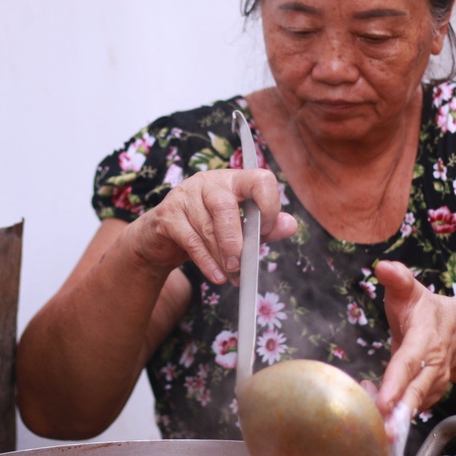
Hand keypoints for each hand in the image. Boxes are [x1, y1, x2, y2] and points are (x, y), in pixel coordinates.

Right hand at [131, 169, 297, 284]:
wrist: (164, 238)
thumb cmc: (209, 230)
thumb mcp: (241, 229)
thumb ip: (265, 228)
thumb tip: (291, 225)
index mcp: (234, 180)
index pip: (259, 179)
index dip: (268, 205)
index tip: (267, 230)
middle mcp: (209, 182)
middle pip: (225, 206)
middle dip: (235, 240)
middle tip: (241, 265)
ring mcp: (185, 195)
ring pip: (207, 227)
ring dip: (221, 257)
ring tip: (232, 276)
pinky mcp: (167, 214)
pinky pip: (190, 240)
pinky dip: (206, 262)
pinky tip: (217, 275)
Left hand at [374, 260, 453, 418]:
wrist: (453, 331)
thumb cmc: (423, 310)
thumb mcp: (410, 290)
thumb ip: (398, 279)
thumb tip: (383, 267)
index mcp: (426, 340)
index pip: (408, 363)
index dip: (395, 383)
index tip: (382, 401)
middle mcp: (433, 367)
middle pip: (415, 393)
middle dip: (397, 413)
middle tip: (380, 430)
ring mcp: (432, 385)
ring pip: (412, 406)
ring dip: (391, 416)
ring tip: (368, 421)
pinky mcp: (427, 397)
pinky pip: (409, 410)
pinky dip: (393, 415)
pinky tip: (372, 412)